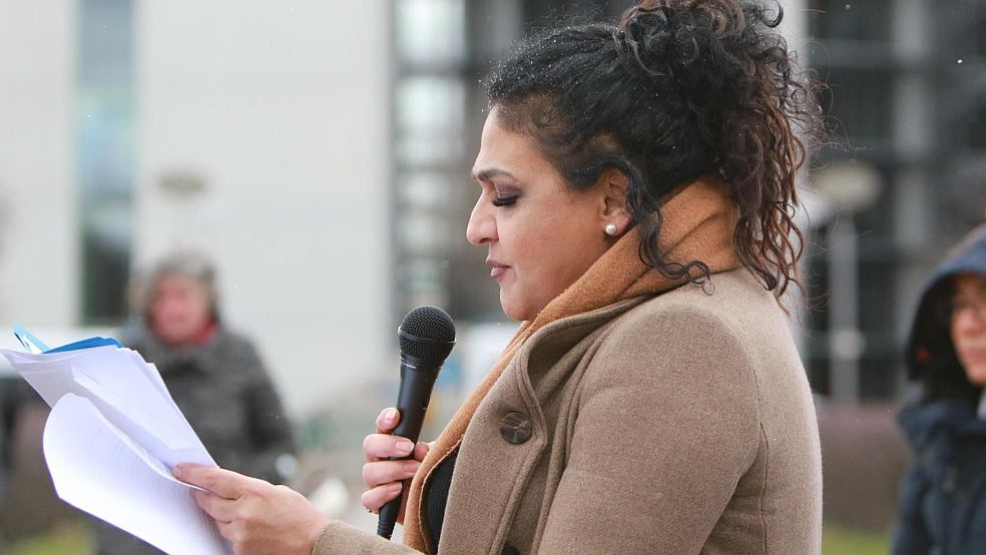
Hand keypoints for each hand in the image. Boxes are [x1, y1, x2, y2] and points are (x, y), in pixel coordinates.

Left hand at [174, 464, 328, 554]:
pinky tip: (251, 529)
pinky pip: (228, 537)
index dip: (194, 474)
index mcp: (255, 492)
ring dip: (222, 515)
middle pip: (209, 501)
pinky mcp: (240, 551)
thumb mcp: (276, 492)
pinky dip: (234, 531)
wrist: (314, 545)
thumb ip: (249, 490)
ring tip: (242, 513)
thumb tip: (226, 489)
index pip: (215, 480)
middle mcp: (244, 512)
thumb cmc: (299, 516)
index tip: (180, 470)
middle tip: (194, 490)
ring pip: (218, 520)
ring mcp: (241, 534)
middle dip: (201, 495)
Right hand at [361, 407, 429, 518]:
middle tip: (408, 447)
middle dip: (389, 444)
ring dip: (393, 469)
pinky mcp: (377, 503)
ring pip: (369, 471)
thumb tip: (420, 448)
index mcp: (393, 443)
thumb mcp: (435, 458)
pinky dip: (382, 493)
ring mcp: (376, 481)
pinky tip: (397, 490)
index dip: (385, 419)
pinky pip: (368, 499)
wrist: (434, 506)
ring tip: (414, 471)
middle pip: (370, 445)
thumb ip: (428, 451)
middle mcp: (380, 460)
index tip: (395, 416)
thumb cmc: (432, 475)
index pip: (383, 426)